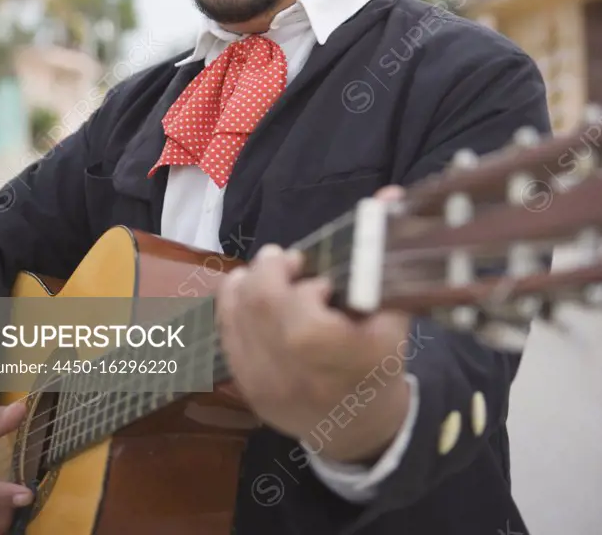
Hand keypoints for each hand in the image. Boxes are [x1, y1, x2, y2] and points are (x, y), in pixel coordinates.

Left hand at [216, 188, 411, 464]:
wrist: (356, 427)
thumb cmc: (379, 363)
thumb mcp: (394, 313)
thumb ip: (385, 253)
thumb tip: (390, 194)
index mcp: (345, 365)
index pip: (304, 323)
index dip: (304, 289)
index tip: (319, 277)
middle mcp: (300, 379)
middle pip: (262, 309)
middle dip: (272, 271)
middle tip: (290, 261)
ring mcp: (267, 386)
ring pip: (237, 315)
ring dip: (251, 282)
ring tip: (274, 276)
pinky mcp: (245, 387)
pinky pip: (225, 331)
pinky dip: (235, 301)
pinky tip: (252, 291)